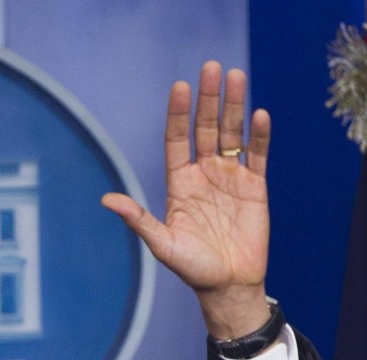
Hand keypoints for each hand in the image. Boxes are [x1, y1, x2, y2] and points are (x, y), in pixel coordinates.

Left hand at [102, 61, 271, 338]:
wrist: (228, 287)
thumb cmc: (191, 268)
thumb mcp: (161, 243)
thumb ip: (138, 220)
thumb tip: (106, 200)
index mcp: (179, 183)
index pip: (177, 139)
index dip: (178, 114)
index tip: (180, 87)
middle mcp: (203, 174)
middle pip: (206, 128)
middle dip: (208, 99)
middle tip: (212, 67)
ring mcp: (230, 178)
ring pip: (233, 134)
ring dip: (234, 106)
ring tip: (236, 77)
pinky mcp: (256, 188)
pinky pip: (257, 156)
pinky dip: (259, 136)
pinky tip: (260, 115)